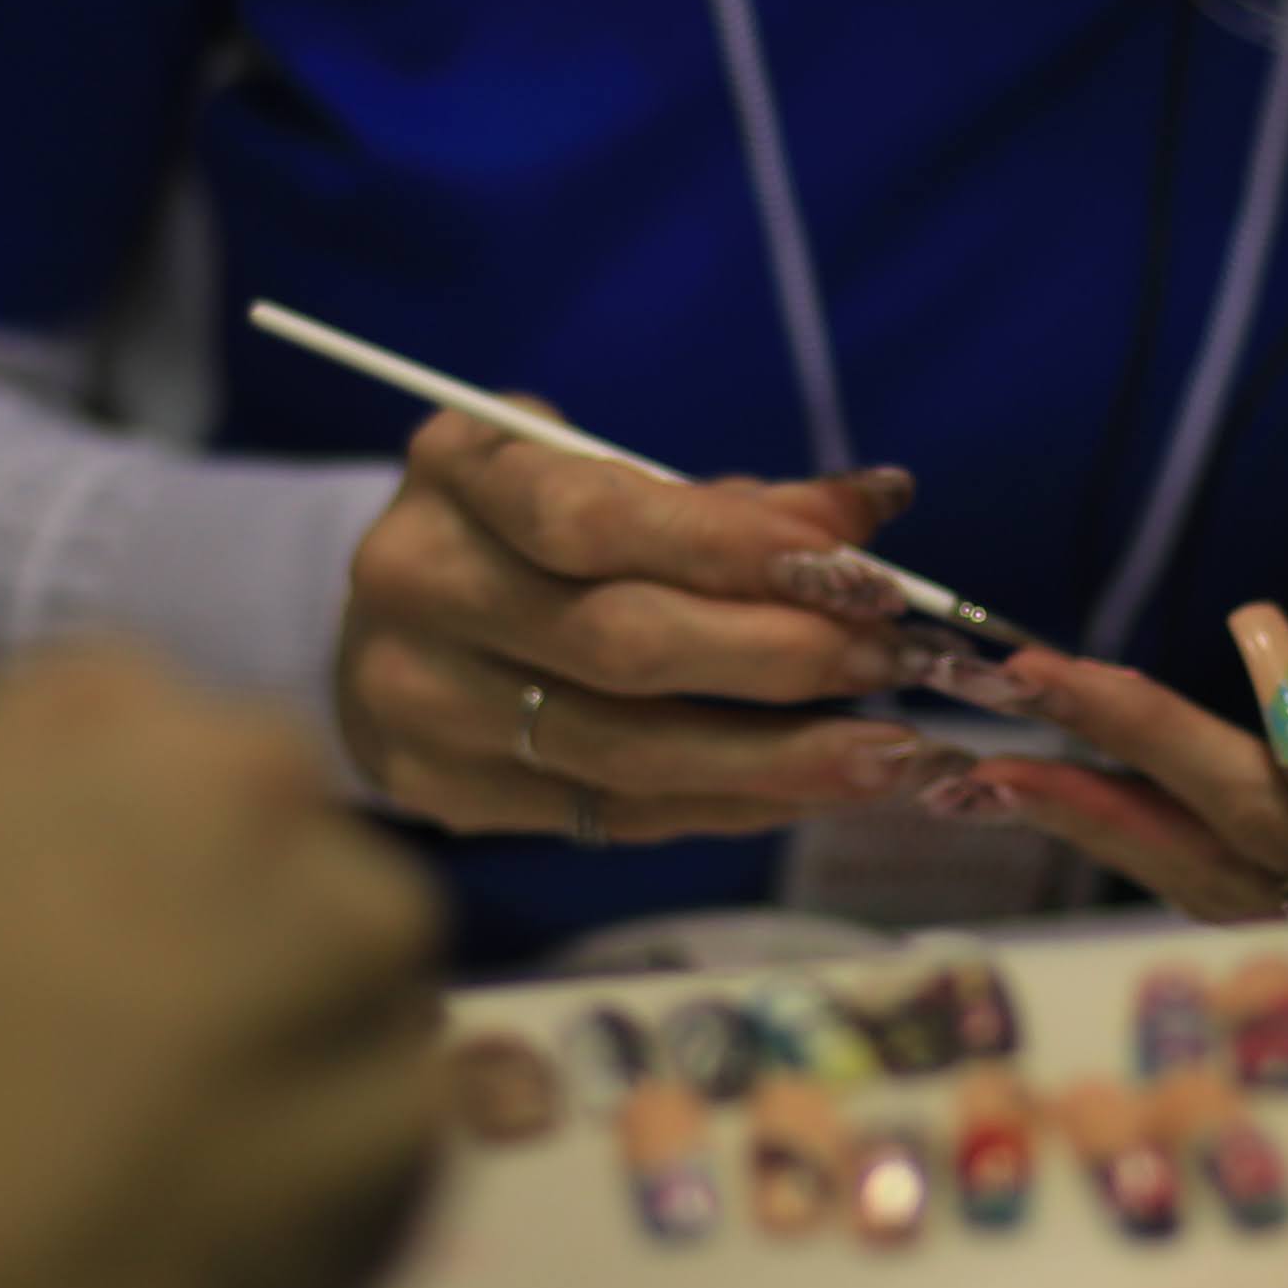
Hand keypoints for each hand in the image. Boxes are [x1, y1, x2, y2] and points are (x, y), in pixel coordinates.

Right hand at [0, 646, 447, 1287]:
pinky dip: (345, 1174)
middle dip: (235, 925)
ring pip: (365, 967)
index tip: (64, 934)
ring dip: (312, 1042)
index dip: (104, 835)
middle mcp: (245, 786)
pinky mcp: (422, 1099)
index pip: (129, 715)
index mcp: (76, 723)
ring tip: (200, 1170)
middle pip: (276, 831)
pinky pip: (402, 1114)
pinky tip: (248, 1250)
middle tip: (143, 1061)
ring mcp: (352, 940)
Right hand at [334, 409, 981, 840]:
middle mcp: (417, 586)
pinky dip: (730, 803)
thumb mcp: (607, 475)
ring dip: (776, 756)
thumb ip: (730, 503)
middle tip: (893, 658)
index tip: (854, 565)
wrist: (394, 624)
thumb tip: (873, 511)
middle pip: (620, 644)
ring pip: (626, 750)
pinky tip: (813, 789)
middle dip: (778, 655)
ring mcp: (419, 705)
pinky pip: (616, 812)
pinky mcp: (448, 794)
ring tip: (889, 749)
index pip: (594, 520)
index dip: (731, 546)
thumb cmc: (527, 530)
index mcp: (456, 474)